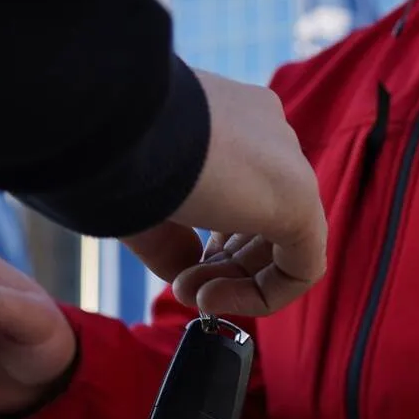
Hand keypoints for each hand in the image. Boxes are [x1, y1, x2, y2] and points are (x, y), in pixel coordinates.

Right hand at [123, 69, 326, 317]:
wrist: (122, 120)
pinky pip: (302, 266)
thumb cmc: (117, 152)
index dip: (211, 243)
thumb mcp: (143, 201)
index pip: (238, 190)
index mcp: (233, 119)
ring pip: (282, 245)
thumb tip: (188, 275)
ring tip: (189, 294)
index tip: (178, 266)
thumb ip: (170, 240)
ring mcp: (287, 164)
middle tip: (181, 288)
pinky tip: (212, 299)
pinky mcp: (299, 199)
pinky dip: (261, 295)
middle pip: (260, 222)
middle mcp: (266, 135)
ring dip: (234, 284)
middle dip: (221, 268)